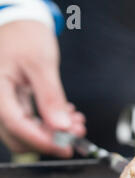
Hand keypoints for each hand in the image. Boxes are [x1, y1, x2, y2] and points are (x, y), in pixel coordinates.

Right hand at [0, 21, 85, 157]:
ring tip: (76, 123)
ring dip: (52, 133)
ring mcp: (4, 103)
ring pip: (25, 131)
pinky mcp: (13, 103)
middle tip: (77, 133)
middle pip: (18, 135)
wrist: (20, 25)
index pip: (16, 124)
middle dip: (50, 139)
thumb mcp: (41, 64)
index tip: (65, 146)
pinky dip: (49, 124)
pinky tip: (67, 117)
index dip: (42, 140)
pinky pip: (29, 122)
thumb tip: (61, 126)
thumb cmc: (26, 37)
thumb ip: (50, 97)